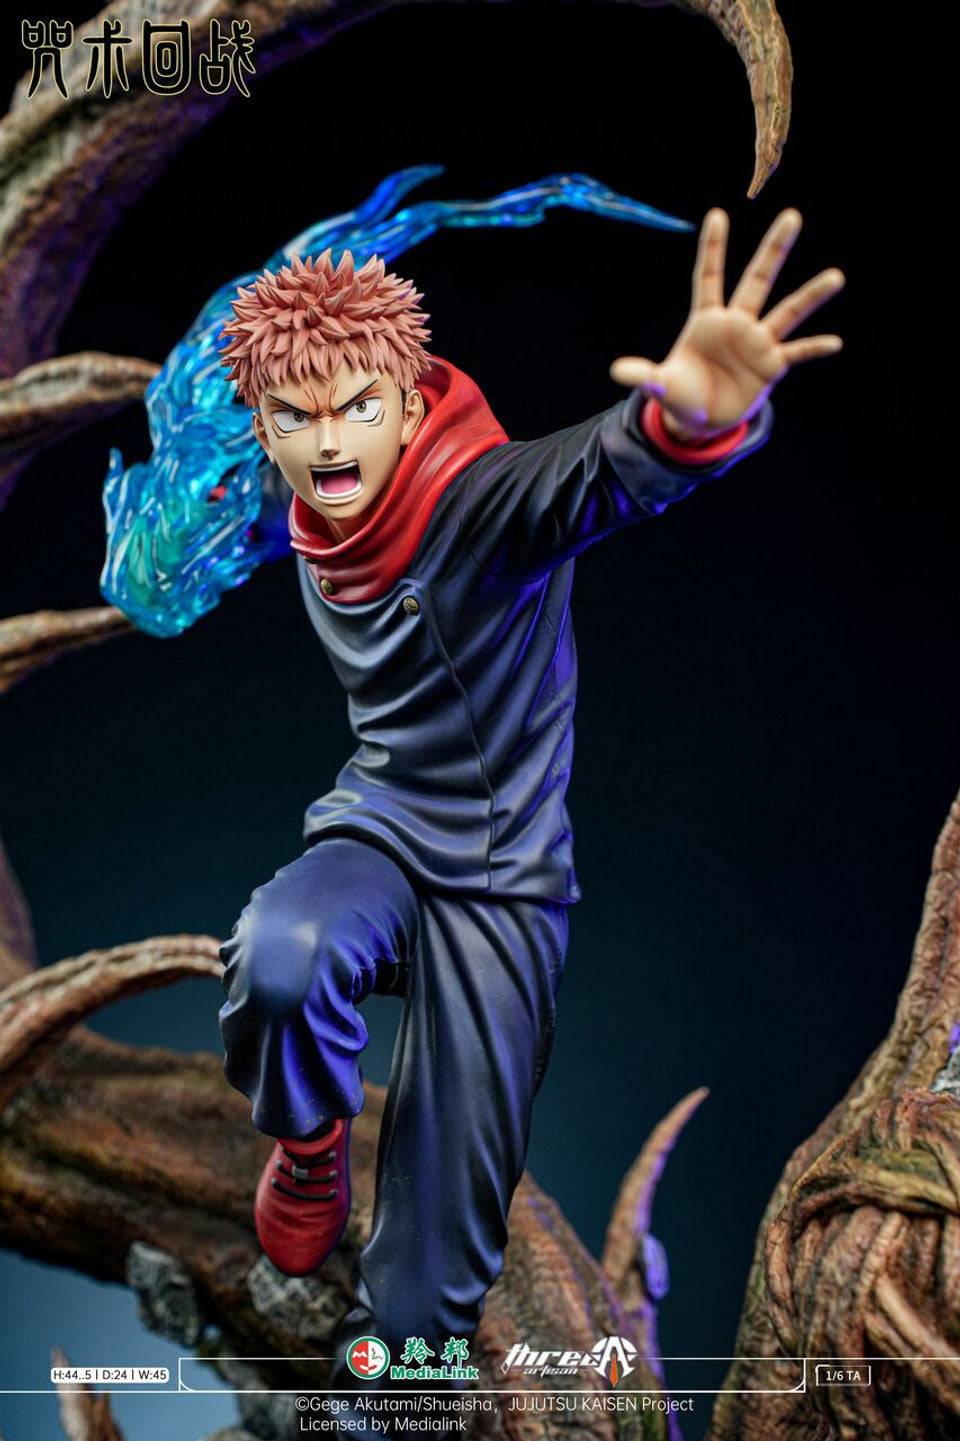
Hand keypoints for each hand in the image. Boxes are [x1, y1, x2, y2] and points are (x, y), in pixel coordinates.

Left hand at [610, 209, 843, 440]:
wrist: (701, 420)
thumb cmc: (680, 394)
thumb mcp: (660, 385)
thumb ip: (643, 375)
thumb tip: (618, 371)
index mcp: (707, 320)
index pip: (709, 277)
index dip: (712, 248)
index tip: (717, 213)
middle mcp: (736, 323)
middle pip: (757, 280)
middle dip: (773, 249)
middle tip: (792, 215)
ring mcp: (757, 343)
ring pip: (787, 312)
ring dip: (810, 296)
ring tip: (836, 277)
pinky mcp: (771, 366)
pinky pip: (797, 353)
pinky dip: (814, 348)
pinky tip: (834, 343)